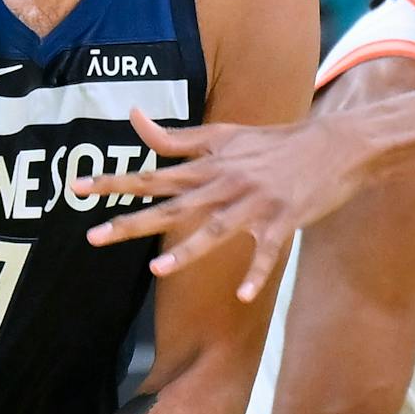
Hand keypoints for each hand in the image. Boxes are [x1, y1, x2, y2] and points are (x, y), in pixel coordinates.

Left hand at [79, 108, 364, 298]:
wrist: (337, 145)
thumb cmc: (277, 143)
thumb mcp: (226, 134)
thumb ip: (179, 136)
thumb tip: (135, 118)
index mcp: (211, 165)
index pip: (154, 173)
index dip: (115, 181)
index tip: (77, 187)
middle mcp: (227, 183)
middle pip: (173, 206)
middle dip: (132, 221)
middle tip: (93, 237)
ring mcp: (256, 203)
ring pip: (216, 229)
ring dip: (188, 250)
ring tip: (158, 270)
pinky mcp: (285, 219)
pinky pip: (268, 252)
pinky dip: (255, 273)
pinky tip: (242, 295)